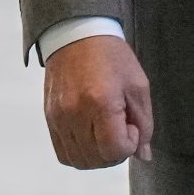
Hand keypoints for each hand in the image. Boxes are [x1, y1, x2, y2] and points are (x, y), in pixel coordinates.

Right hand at [43, 33, 152, 168]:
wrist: (77, 34)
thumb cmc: (112, 57)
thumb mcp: (137, 85)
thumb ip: (144, 123)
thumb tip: (143, 155)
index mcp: (100, 103)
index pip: (115, 150)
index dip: (129, 145)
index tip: (131, 125)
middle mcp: (75, 114)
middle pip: (97, 160)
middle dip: (115, 152)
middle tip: (120, 129)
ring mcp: (58, 118)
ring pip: (79, 161)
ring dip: (97, 157)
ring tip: (104, 134)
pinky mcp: (49, 118)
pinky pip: (63, 153)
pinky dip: (79, 153)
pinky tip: (89, 137)